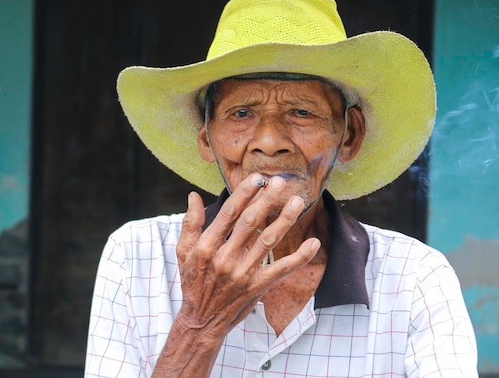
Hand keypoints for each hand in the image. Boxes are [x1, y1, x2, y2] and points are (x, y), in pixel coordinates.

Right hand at [175, 173, 320, 340]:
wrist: (202, 321)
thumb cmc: (193, 282)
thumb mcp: (184, 252)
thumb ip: (190, 223)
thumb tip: (193, 196)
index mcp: (207, 247)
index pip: (228, 214)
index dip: (244, 194)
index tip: (257, 178)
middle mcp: (225, 259)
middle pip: (250, 223)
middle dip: (267, 201)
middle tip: (281, 182)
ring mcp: (243, 273)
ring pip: (268, 241)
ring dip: (285, 220)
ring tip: (297, 201)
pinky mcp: (258, 287)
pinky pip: (282, 269)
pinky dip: (300, 256)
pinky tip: (314, 242)